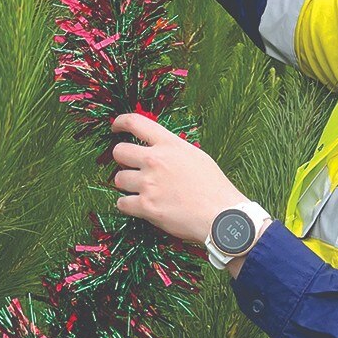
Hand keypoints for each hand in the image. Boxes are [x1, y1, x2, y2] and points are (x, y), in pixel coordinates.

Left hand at [110, 113, 242, 245]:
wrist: (221, 215)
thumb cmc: (213, 186)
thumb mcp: (195, 155)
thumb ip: (172, 149)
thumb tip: (157, 148)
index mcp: (169, 144)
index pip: (135, 122)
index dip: (120, 122)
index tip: (115, 128)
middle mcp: (155, 160)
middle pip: (119, 151)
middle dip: (122, 159)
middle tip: (132, 167)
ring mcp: (149, 183)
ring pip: (119, 179)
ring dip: (127, 185)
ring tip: (142, 190)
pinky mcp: (146, 206)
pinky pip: (122, 203)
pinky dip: (128, 205)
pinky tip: (139, 206)